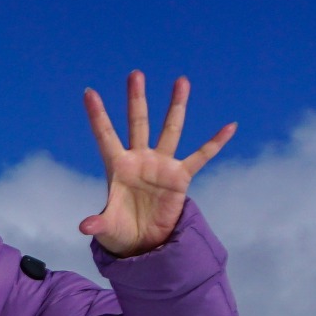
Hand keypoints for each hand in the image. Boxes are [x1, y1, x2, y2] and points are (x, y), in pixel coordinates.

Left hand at [80, 71, 235, 256]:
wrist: (143, 242)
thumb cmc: (120, 230)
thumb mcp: (108, 227)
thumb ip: (98, 224)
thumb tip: (85, 227)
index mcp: (117, 166)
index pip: (105, 135)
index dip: (97, 115)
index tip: (89, 92)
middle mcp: (139, 159)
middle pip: (138, 123)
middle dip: (137, 99)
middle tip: (135, 74)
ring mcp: (161, 164)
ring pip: (170, 129)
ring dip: (176, 106)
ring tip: (181, 80)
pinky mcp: (181, 177)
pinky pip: (202, 156)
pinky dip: (215, 142)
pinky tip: (230, 126)